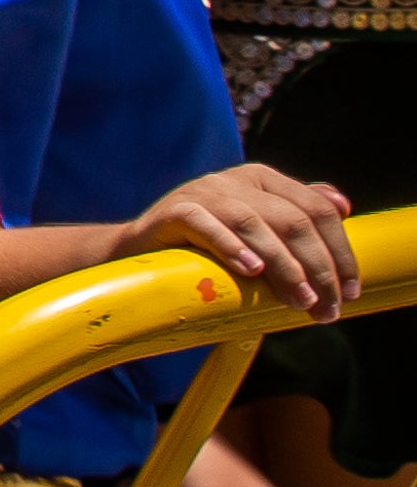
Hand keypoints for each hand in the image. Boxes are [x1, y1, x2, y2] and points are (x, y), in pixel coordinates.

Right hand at [131, 163, 359, 322]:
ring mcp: (202, 192)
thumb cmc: (205, 246)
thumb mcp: (256, 228)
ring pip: (255, 223)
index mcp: (261, 179)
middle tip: (326, 307)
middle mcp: (234, 179)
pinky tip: (251, 271)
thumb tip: (342, 207)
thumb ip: (294, 214)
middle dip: (317, 267)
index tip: (350, 290)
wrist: (138, 252)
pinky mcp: (174, 210)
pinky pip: (207, 224)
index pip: (317, 208)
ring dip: (283, 266)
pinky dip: (232, 247)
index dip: (340, 250)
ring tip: (298, 300)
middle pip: (292, 219)